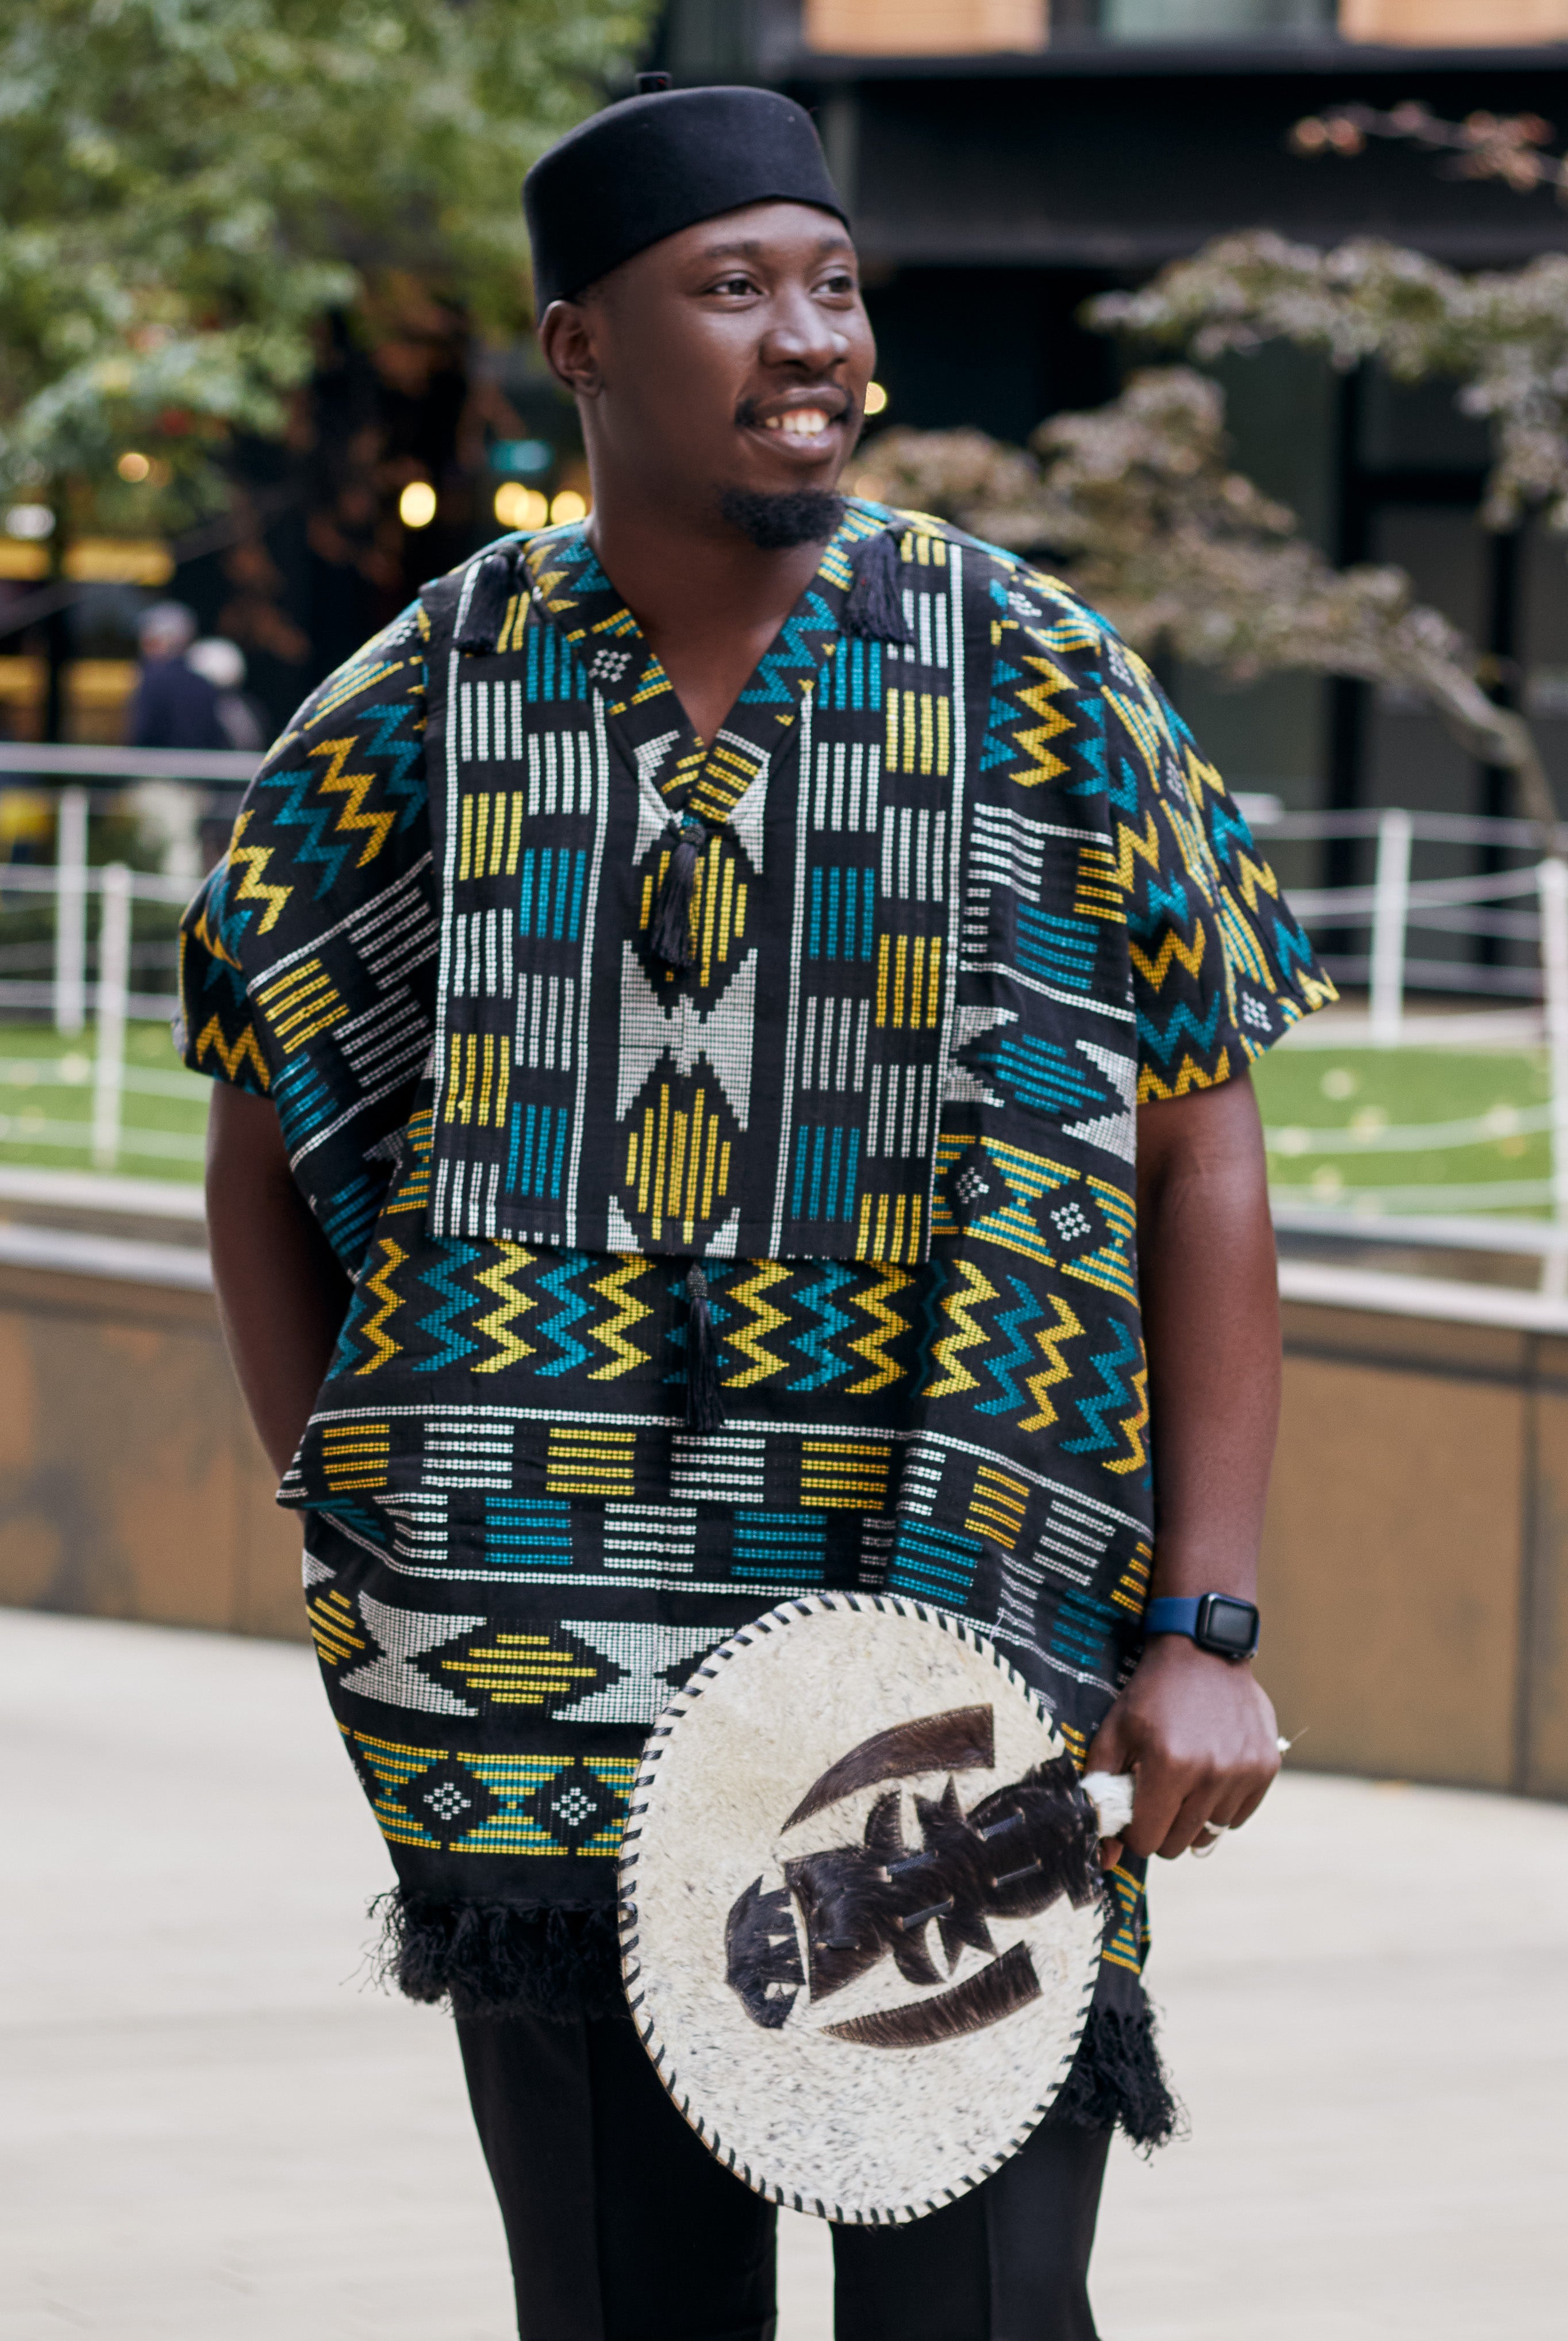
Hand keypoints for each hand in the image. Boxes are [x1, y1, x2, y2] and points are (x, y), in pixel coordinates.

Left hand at [1085, 1636, 1280, 1865]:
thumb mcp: (1113, 1733)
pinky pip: (1237, 1817)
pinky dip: (1220, 1805)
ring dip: (1191, 1816)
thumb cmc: (1151, 1695)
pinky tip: (1210, 1772)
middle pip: (1177, 1844)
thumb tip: (1106, 1856)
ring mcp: (1243, 1772)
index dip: (1134, 1829)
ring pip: (1208, 1834)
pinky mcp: (1266, 1768)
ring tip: (1184, 1779)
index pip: (1147, 1840)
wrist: (1202, 1651)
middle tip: (1157, 1793)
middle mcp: (1211, 1773)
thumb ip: (1101, 1793)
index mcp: (1168, 1765)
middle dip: (1161, 1826)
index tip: (1134, 1808)